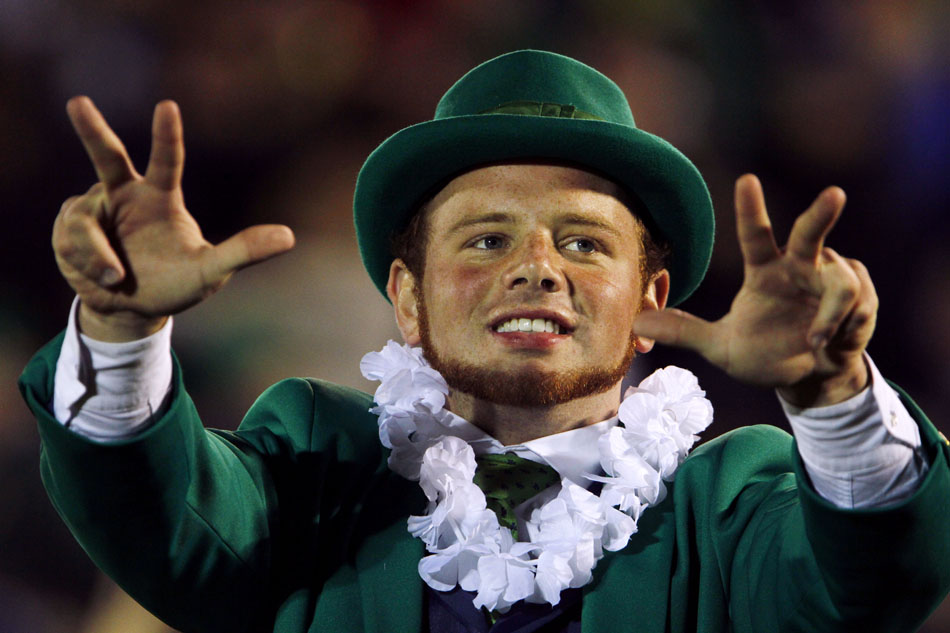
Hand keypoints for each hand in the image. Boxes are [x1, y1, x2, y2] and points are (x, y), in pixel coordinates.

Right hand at [53, 97, 294, 340]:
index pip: (166, 162)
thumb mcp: (210, 272)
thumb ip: (244, 251)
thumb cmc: (176, 283)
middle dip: (91, 130)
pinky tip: (101, 278)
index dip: (166, 136)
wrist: (133, 309)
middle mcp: (125, 195)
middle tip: (77, 102)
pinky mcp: (69, 228)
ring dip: (99, 256)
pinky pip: (71, 243)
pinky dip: (88, 266)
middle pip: (107, 158)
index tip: (167, 106)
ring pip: (85, 223)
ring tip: (118, 277)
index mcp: (161, 198)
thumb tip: (290, 237)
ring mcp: (93, 209)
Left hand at [634, 174, 875, 406]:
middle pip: (812, 233)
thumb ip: (685, 332)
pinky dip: (843, 324)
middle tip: (834, 193)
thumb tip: (636, 323)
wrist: (808, 380)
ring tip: (813, 339)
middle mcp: (800, 269)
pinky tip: (831, 340)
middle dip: (823, 213)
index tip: (747, 181)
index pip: (756, 235)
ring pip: (841, 282)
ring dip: (829, 312)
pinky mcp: (861, 300)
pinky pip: (858, 304)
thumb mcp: (721, 347)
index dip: (751, 209)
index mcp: (766, 272)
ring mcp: (832, 282)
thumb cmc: (765, 354)